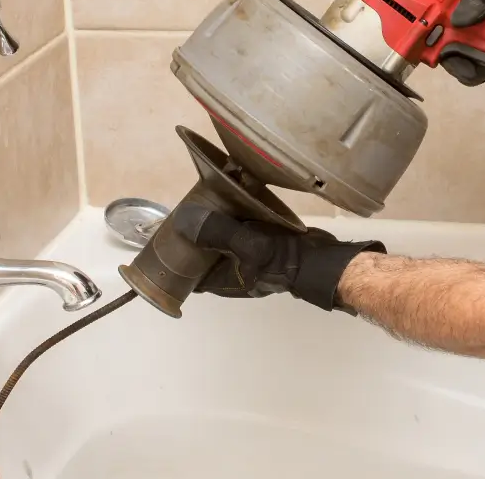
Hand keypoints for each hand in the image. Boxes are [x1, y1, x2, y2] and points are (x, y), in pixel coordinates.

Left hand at [171, 203, 385, 311]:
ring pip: (217, 244)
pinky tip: (225, 202)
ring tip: (197, 204)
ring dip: (208, 228)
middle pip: (200, 256)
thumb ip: (216, 232)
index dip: (173, 257)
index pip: (188, 273)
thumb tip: (184, 221)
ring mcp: (245, 261)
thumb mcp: (246, 244)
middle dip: (189, 238)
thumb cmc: (283, 257)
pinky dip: (227, 221)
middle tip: (180, 214)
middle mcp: (231, 274)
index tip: (162, 237)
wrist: (321, 258)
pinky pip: (235, 235)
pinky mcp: (258, 248)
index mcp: (223, 281)